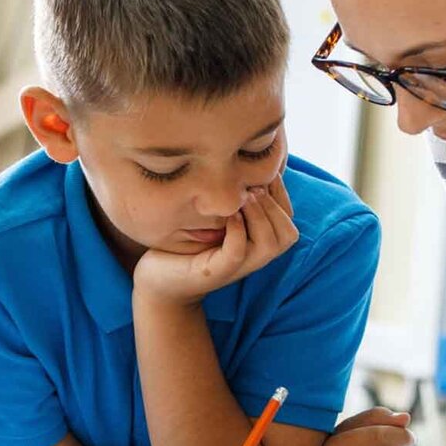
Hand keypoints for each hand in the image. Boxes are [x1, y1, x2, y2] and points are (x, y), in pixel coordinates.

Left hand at [131, 175, 299, 305]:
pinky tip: (228, 217)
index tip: (262, 174)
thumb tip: (248, 166)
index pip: (288, 219)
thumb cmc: (184, 244)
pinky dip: (237, 232)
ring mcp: (235, 267)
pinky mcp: (213, 272)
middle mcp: (251, 258)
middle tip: (251, 190)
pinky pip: (236, 253)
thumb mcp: (213, 218)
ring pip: (270, 245)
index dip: (281, 194)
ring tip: (243, 200)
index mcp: (255, 243)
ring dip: (260, 216)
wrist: (158, 280)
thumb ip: (234, 201)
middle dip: (274, 206)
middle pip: (288, 234)